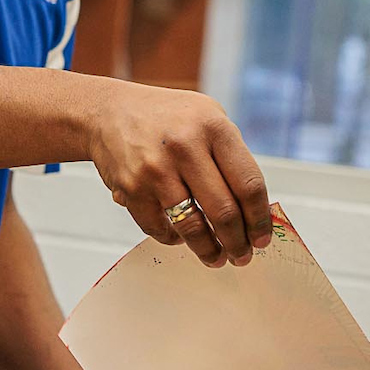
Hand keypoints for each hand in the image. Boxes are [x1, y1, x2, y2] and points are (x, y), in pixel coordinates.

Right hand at [87, 82, 272, 268]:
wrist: (108, 111)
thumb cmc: (166, 117)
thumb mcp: (208, 117)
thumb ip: (231, 156)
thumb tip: (254, 208)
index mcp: (214, 127)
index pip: (249, 184)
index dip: (259, 219)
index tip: (261, 238)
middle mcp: (186, 147)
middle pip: (224, 211)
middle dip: (237, 243)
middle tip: (242, 256)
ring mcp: (156, 169)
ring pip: (193, 227)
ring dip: (208, 250)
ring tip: (217, 258)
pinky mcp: (132, 188)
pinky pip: (160, 228)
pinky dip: (174, 239)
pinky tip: (182, 237)